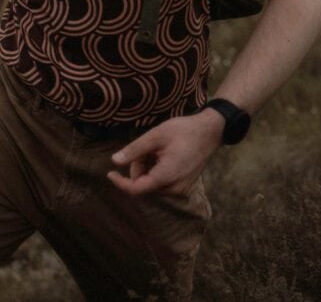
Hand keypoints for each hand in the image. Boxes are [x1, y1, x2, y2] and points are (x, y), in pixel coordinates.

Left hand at [106, 110, 223, 195]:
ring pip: (152, 183)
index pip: (137, 189)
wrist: (210, 132)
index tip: (110, 173)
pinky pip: (162, 182)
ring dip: (147, 168)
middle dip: (138, 167)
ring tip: (157, 150)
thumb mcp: (155, 135)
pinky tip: (164, 155)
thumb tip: (114, 161)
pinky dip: (156, 170)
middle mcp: (174, 188)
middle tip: (146, 148)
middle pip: (143, 184)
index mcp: (167, 176)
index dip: (121, 183)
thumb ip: (134, 150)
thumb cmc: (183, 131)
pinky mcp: (183, 186)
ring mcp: (180, 188)